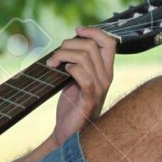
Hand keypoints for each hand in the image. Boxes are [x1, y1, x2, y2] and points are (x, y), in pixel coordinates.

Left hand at [46, 26, 115, 145]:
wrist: (67, 131)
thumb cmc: (71, 103)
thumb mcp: (76, 77)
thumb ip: (77, 61)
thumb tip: (68, 42)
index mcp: (105, 70)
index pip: (109, 42)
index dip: (94, 31)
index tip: (77, 30)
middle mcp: (107, 77)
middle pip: (92, 45)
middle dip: (68, 45)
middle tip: (54, 56)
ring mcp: (100, 88)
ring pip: (85, 57)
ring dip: (63, 55)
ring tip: (52, 64)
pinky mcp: (89, 99)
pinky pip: (84, 76)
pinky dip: (71, 69)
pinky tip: (62, 71)